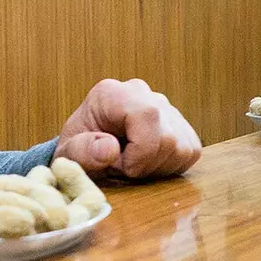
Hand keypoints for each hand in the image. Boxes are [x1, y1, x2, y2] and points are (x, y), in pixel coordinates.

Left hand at [52, 78, 201, 178]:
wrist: (86, 149)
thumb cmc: (78, 150)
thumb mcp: (69, 155)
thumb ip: (83, 151)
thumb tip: (110, 148)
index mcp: (112, 93)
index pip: (147, 116)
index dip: (140, 152)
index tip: (120, 166)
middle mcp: (141, 93)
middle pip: (168, 138)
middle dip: (146, 165)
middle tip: (121, 167)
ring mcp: (164, 106)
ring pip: (183, 148)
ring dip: (157, 168)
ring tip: (132, 163)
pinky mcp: (179, 124)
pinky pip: (191, 151)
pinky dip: (171, 166)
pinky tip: (148, 163)